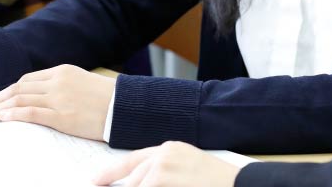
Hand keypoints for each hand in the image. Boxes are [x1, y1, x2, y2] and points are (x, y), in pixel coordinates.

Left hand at [0, 64, 114, 140]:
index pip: (28, 79)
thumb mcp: (80, 81)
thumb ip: (60, 84)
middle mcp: (58, 82)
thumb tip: (40, 93)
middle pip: (21, 89)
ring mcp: (59, 98)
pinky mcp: (61, 116)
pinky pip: (31, 113)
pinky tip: (4, 117)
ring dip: (2, 107)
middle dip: (1, 98)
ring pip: (22, 99)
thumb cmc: (103, 96)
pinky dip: (14, 114)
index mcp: (63, 71)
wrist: (122, 106)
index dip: (10, 90)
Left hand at [93, 141, 240, 186]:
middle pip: (132, 179)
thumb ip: (163, 172)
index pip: (133, 160)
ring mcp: (161, 169)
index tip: (96, 180)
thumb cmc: (214, 181)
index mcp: (168, 149)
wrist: (234, 183)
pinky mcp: (160, 180)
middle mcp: (162, 155)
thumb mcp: (186, 167)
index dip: (111, 172)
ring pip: (137, 186)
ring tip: (170, 185)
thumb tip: (140, 182)